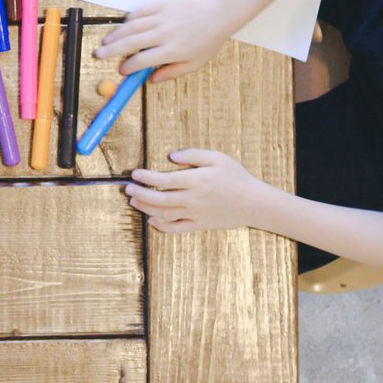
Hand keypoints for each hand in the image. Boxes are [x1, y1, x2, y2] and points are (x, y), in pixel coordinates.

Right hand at [96, 0, 239, 79]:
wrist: (219, 13)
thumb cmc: (208, 41)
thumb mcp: (195, 63)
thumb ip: (172, 72)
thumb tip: (150, 80)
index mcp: (173, 50)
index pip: (143, 60)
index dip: (129, 67)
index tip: (122, 70)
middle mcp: (165, 33)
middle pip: (131, 42)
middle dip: (112, 50)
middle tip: (99, 54)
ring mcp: (162, 17)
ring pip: (131, 26)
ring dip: (115, 34)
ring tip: (105, 41)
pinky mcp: (162, 4)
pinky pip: (139, 11)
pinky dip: (129, 19)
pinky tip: (123, 25)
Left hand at [127, 149, 280, 233]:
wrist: (254, 203)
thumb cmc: (236, 177)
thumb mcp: (218, 158)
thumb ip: (193, 154)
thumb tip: (171, 155)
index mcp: (196, 180)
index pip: (163, 179)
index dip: (145, 177)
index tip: (134, 174)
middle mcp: (193, 198)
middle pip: (158, 198)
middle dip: (139, 194)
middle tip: (128, 189)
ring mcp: (195, 214)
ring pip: (164, 213)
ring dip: (145, 208)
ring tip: (134, 202)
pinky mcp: (199, 225)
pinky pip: (176, 228)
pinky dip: (161, 226)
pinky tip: (151, 220)